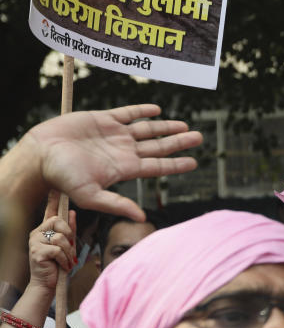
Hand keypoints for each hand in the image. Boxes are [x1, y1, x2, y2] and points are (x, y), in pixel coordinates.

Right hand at [19, 104, 201, 220]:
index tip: (195, 162)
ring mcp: (114, 135)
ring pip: (147, 129)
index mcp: (124, 168)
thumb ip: (117, 204)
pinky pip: (127, 113)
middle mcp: (123, 151)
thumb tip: (142, 218)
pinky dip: (142, 111)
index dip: (176, 164)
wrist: (40, 155)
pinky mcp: (103, 119)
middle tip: (200, 138)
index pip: (157, 166)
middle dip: (179, 142)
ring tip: (185, 126)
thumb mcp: (90, 195)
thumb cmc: (62, 177)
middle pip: (158, 146)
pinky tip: (156, 110)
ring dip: (166, 127)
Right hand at [27, 192, 76, 291]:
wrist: (47, 284)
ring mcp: (35, 242)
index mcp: (44, 230)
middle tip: (70, 249)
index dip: (53, 200)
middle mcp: (36, 233)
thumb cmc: (58, 265)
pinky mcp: (36, 252)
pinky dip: (65, 259)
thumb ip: (69, 230)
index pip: (49, 212)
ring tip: (67, 260)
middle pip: (57, 222)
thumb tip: (71, 212)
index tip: (57, 188)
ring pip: (60, 238)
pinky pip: (58, 250)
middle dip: (69, 235)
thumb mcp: (67, 246)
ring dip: (69, 251)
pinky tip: (62, 265)